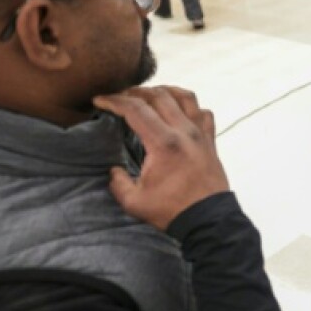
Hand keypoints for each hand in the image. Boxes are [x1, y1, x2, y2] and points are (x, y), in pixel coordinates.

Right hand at [93, 87, 229, 230]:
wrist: (208, 219)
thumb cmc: (172, 210)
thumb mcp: (134, 201)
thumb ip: (118, 182)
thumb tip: (114, 170)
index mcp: (164, 143)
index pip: (136, 110)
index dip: (114, 101)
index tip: (99, 100)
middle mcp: (184, 131)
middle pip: (159, 96)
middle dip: (135, 92)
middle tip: (119, 96)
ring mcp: (201, 133)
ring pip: (185, 96)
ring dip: (164, 91)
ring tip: (147, 95)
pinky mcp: (211, 140)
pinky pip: (203, 111)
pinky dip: (189, 104)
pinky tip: (178, 109)